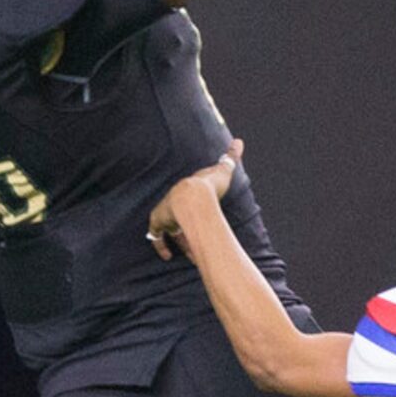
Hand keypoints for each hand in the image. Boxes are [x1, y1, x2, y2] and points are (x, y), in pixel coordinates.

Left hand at [147, 145, 242, 259]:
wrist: (195, 195)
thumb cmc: (210, 185)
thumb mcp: (223, 170)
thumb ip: (231, 157)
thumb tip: (239, 140)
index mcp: (187, 189)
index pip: (188, 200)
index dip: (195, 213)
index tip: (202, 221)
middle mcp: (174, 200)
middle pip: (179, 215)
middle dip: (187, 228)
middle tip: (197, 240)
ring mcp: (165, 211)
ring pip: (169, 228)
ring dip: (179, 240)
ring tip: (190, 254)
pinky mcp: (158, 222)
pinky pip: (156, 237)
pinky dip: (161, 247)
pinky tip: (167, 256)